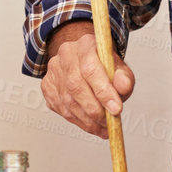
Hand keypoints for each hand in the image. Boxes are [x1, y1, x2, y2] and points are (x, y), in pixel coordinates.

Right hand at [41, 20, 135, 135]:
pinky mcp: (48, 86)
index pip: (90, 68)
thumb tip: (123, 87)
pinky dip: (79, 121)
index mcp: (85, 44)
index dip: (103, 91)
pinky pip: (62, 109)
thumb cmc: (104, 66)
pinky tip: (92, 124)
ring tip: (104, 127)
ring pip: (68, 101)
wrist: (87, 62)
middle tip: (109, 122)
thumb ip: (124, 77)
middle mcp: (66, 55)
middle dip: (95, 109)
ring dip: (87, 119)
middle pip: (76, 85)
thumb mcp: (119, 68)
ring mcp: (54, 71)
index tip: (116, 109)